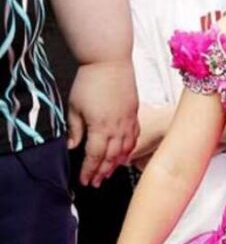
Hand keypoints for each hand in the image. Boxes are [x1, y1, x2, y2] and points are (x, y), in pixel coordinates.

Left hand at [67, 60, 138, 186]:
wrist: (110, 61)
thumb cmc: (90, 81)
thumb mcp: (75, 106)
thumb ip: (75, 129)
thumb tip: (72, 146)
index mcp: (100, 128)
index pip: (94, 157)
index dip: (89, 171)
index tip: (84, 180)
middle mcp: (117, 129)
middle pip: (111, 158)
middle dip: (102, 172)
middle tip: (95, 182)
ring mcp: (128, 122)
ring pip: (124, 150)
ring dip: (116, 164)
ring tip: (108, 172)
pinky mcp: (134, 114)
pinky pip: (134, 137)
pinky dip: (128, 149)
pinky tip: (124, 153)